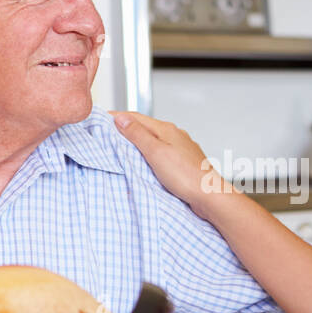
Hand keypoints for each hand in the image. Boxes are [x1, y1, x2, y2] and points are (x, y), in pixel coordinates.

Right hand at [111, 111, 231, 217]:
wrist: (210, 195)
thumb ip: (138, 135)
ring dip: (137, 142)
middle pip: (144, 127)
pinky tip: (145, 163)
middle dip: (125, 129)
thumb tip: (121, 118)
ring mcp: (180, 149)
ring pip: (153, 140)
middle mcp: (174, 136)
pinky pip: (160, 153)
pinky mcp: (182, 162)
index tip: (102, 120)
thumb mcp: (155, 153)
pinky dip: (148, 155)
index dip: (117, 117)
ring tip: (122, 148)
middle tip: (107, 133)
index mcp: (166, 129)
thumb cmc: (187, 176)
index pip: (136, 117)